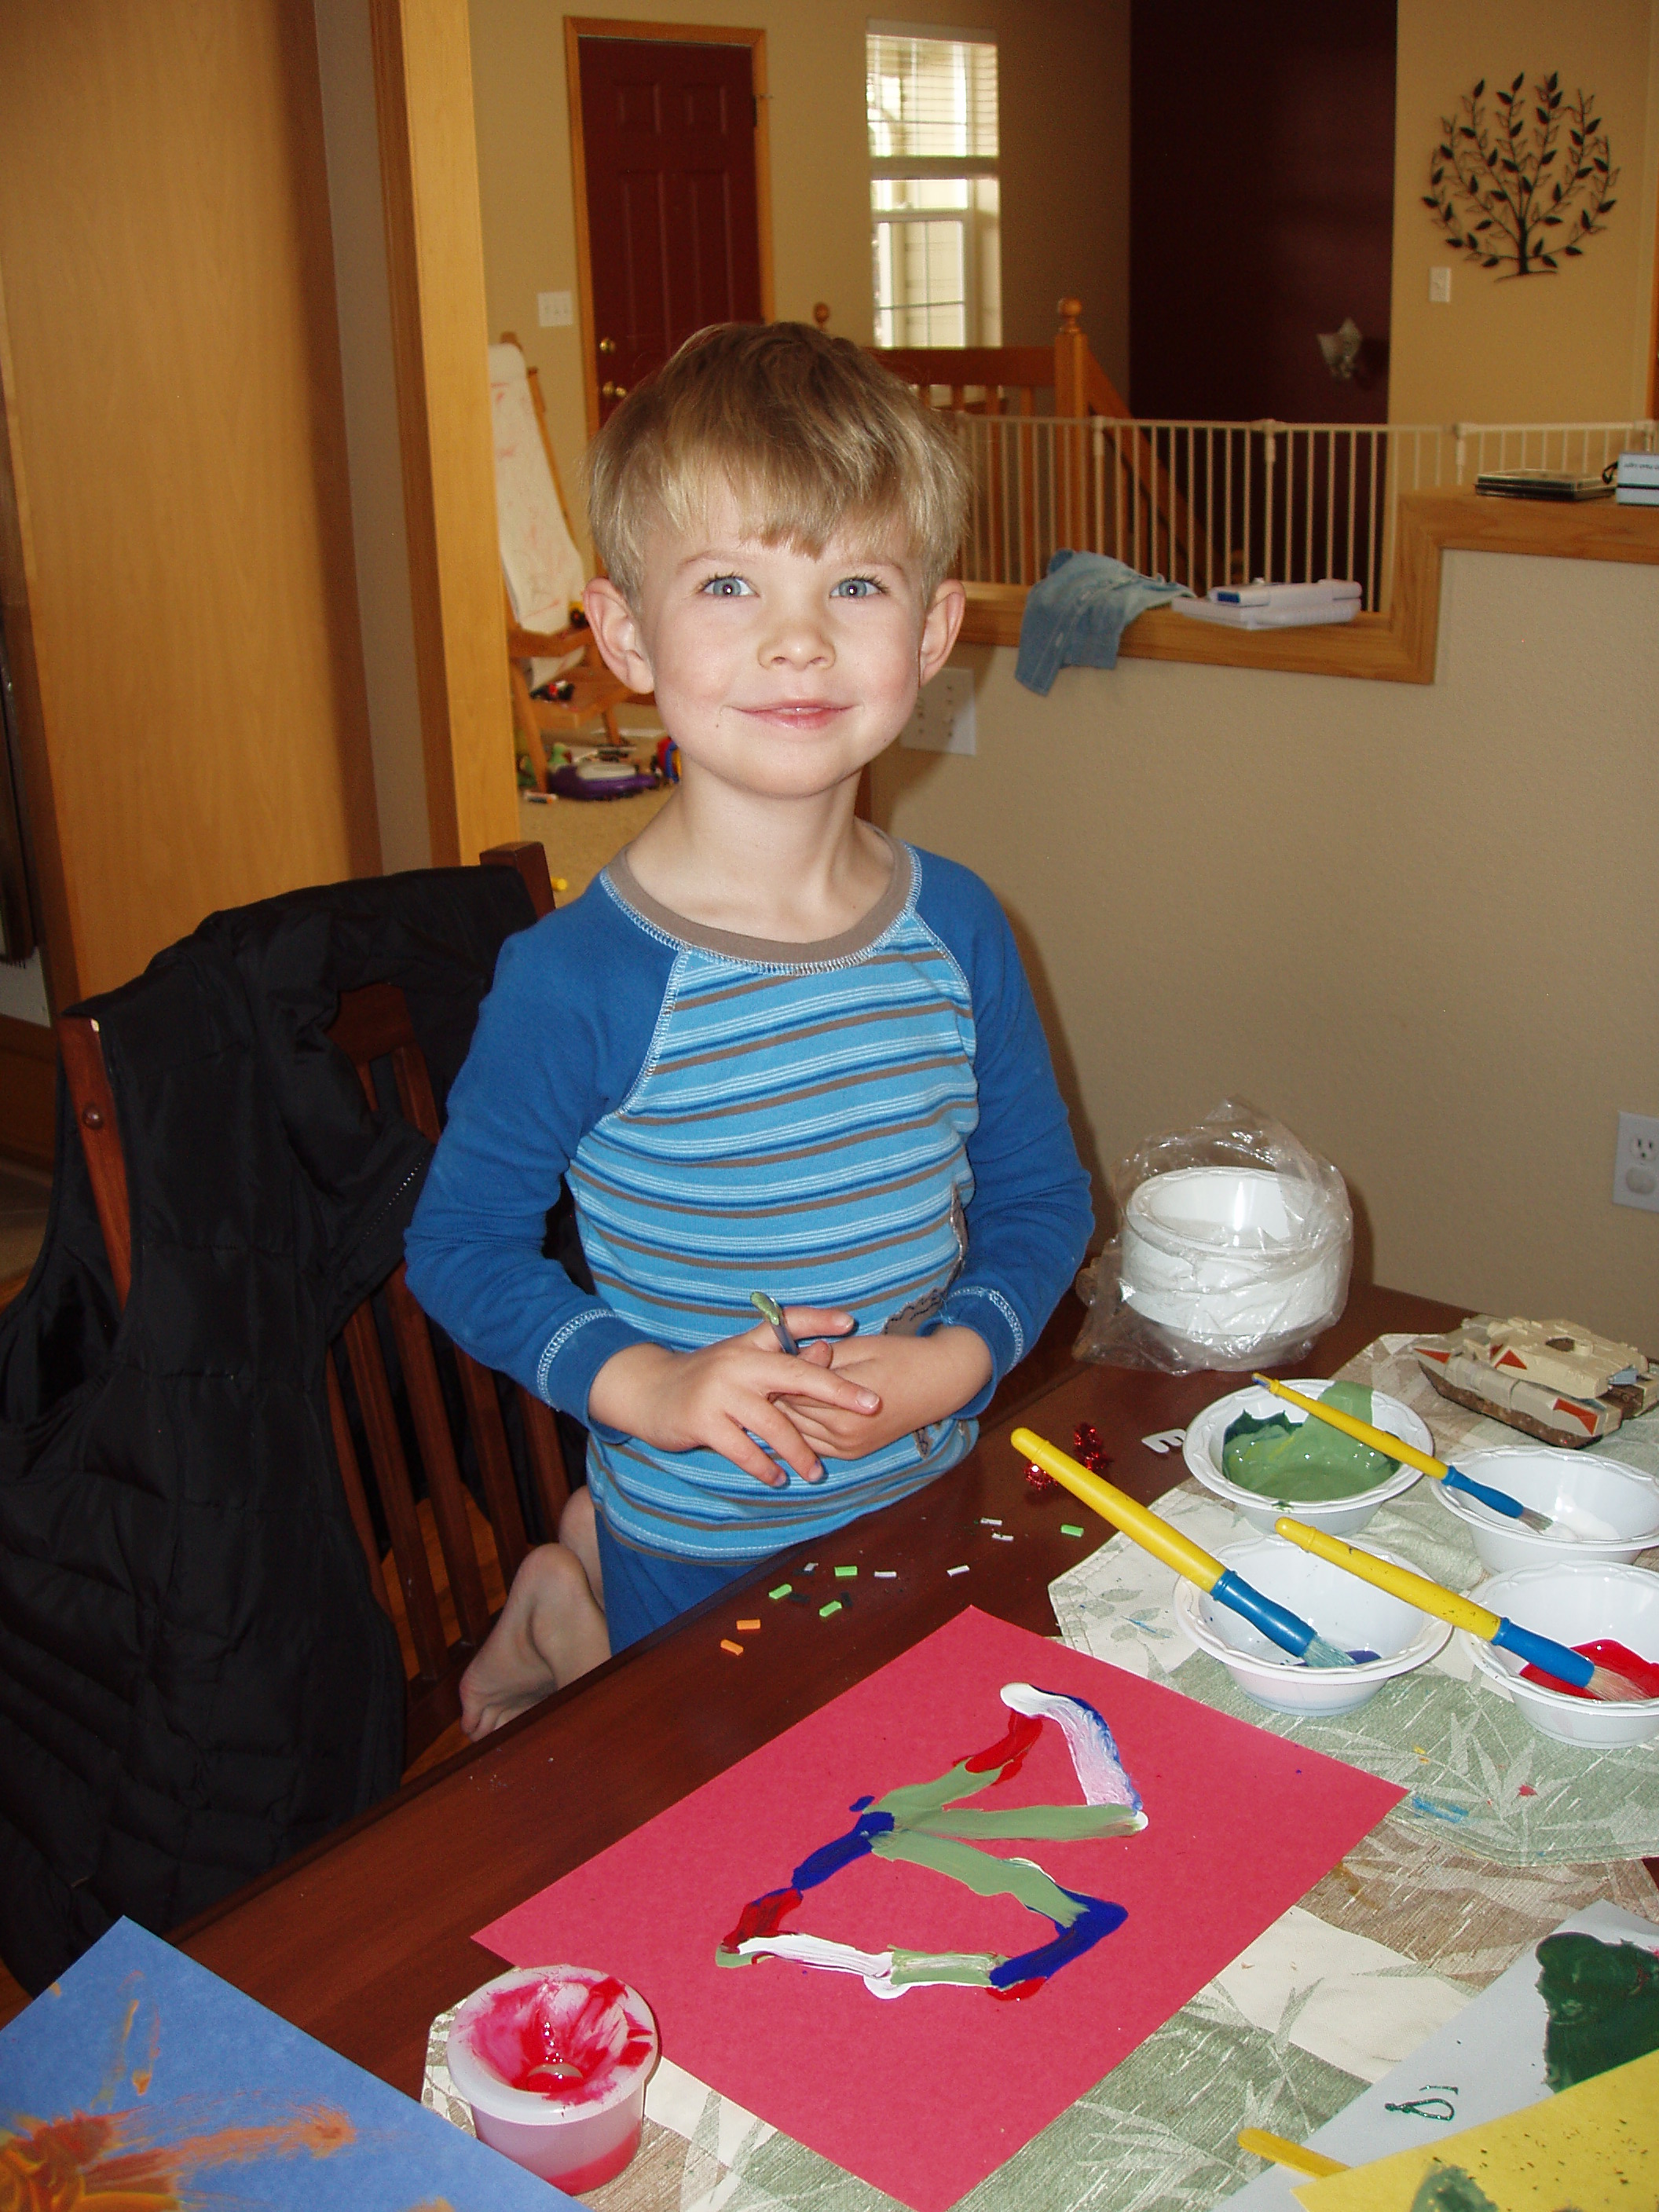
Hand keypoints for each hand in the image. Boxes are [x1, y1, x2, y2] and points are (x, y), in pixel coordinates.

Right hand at [587, 1310, 876, 1487]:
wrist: (648, 1390)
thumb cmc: (704, 1378)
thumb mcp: (738, 1359)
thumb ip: (776, 1360)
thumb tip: (825, 1354)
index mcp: (748, 1344)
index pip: (786, 1323)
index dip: (818, 1320)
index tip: (849, 1323)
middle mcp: (738, 1362)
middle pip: (795, 1373)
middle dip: (837, 1391)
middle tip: (871, 1405)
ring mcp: (720, 1392)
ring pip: (774, 1424)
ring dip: (800, 1451)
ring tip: (817, 1471)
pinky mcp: (704, 1421)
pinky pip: (744, 1449)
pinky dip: (764, 1467)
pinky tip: (778, 1478)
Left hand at [779, 1326, 991, 1459]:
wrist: (941, 1383)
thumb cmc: (901, 1356)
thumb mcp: (859, 1348)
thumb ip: (822, 1359)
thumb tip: (790, 1359)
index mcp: (844, 1404)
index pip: (792, 1392)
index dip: (776, 1374)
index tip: (765, 1359)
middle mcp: (844, 1433)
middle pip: (790, 1415)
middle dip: (774, 1395)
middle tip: (760, 1376)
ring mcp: (848, 1447)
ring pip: (797, 1433)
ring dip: (782, 1415)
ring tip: (767, 1393)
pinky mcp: (852, 1453)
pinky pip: (812, 1444)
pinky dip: (797, 1430)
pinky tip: (787, 1414)